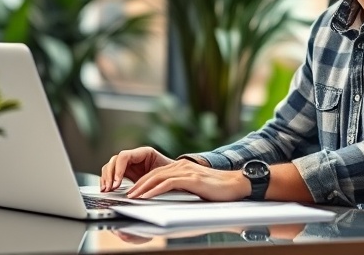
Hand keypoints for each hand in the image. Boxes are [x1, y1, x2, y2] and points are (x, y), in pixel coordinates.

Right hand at [100, 146, 172, 190]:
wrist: (176, 175)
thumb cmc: (172, 173)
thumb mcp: (163, 174)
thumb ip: (151, 178)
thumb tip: (141, 188)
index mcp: (143, 152)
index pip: (124, 156)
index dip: (118, 169)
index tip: (117, 183)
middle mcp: (134, 156)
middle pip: (114, 160)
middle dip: (109, 175)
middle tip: (109, 188)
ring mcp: (129, 164)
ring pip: (111, 166)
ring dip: (106, 177)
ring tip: (106, 190)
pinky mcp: (126, 172)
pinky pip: (113, 173)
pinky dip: (108, 180)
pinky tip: (106, 189)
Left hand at [126, 158, 249, 200]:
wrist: (236, 184)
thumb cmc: (218, 188)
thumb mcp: (195, 185)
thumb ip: (182, 186)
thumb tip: (169, 194)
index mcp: (182, 167)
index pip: (156, 173)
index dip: (142, 182)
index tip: (133, 191)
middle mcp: (182, 166)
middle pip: (153, 174)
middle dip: (138, 185)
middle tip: (127, 195)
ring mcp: (186, 171)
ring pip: (157, 178)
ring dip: (142, 188)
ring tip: (132, 196)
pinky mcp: (191, 179)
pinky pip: (168, 184)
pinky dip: (155, 190)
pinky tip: (147, 196)